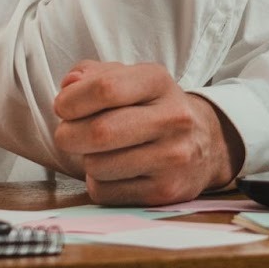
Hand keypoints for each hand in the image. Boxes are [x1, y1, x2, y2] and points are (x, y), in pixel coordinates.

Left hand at [52, 60, 244, 205]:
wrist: (205, 143)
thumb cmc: (152, 108)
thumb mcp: (131, 80)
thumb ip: (95, 75)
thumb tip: (68, 85)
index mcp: (159, 81)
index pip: (105, 88)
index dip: (71, 100)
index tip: (63, 107)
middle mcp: (173, 117)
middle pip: (100, 132)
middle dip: (69, 135)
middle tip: (68, 134)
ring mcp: (173, 157)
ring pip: (98, 166)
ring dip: (87, 161)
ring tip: (102, 152)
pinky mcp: (166, 191)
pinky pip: (105, 192)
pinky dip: (98, 183)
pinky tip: (115, 171)